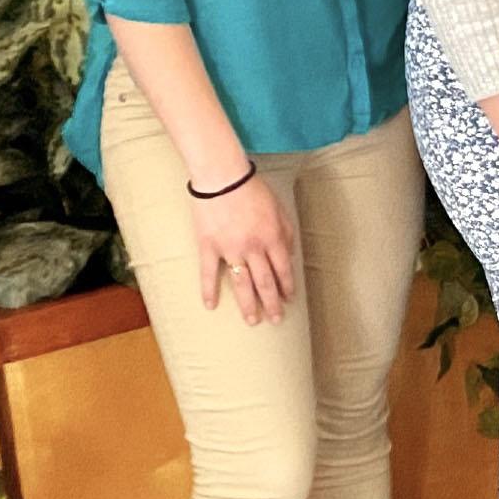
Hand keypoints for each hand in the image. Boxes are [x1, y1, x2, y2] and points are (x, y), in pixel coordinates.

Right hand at [192, 174, 296, 324]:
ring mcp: (230, 249)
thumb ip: (286, 234)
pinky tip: (211, 306)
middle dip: (272, 303)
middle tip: (275, 320)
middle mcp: (254, 248)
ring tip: (252, 320)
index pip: (283, 270)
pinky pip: (208, 273)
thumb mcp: (280, 209)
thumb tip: (289, 256)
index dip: (287, 287)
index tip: (289, 300)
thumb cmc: (253, 190)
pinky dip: (209, 290)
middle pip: (265, 282)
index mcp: (273, 238)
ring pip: (241, 283)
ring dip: (248, 304)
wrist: (222, 178)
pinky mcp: (208, 246)